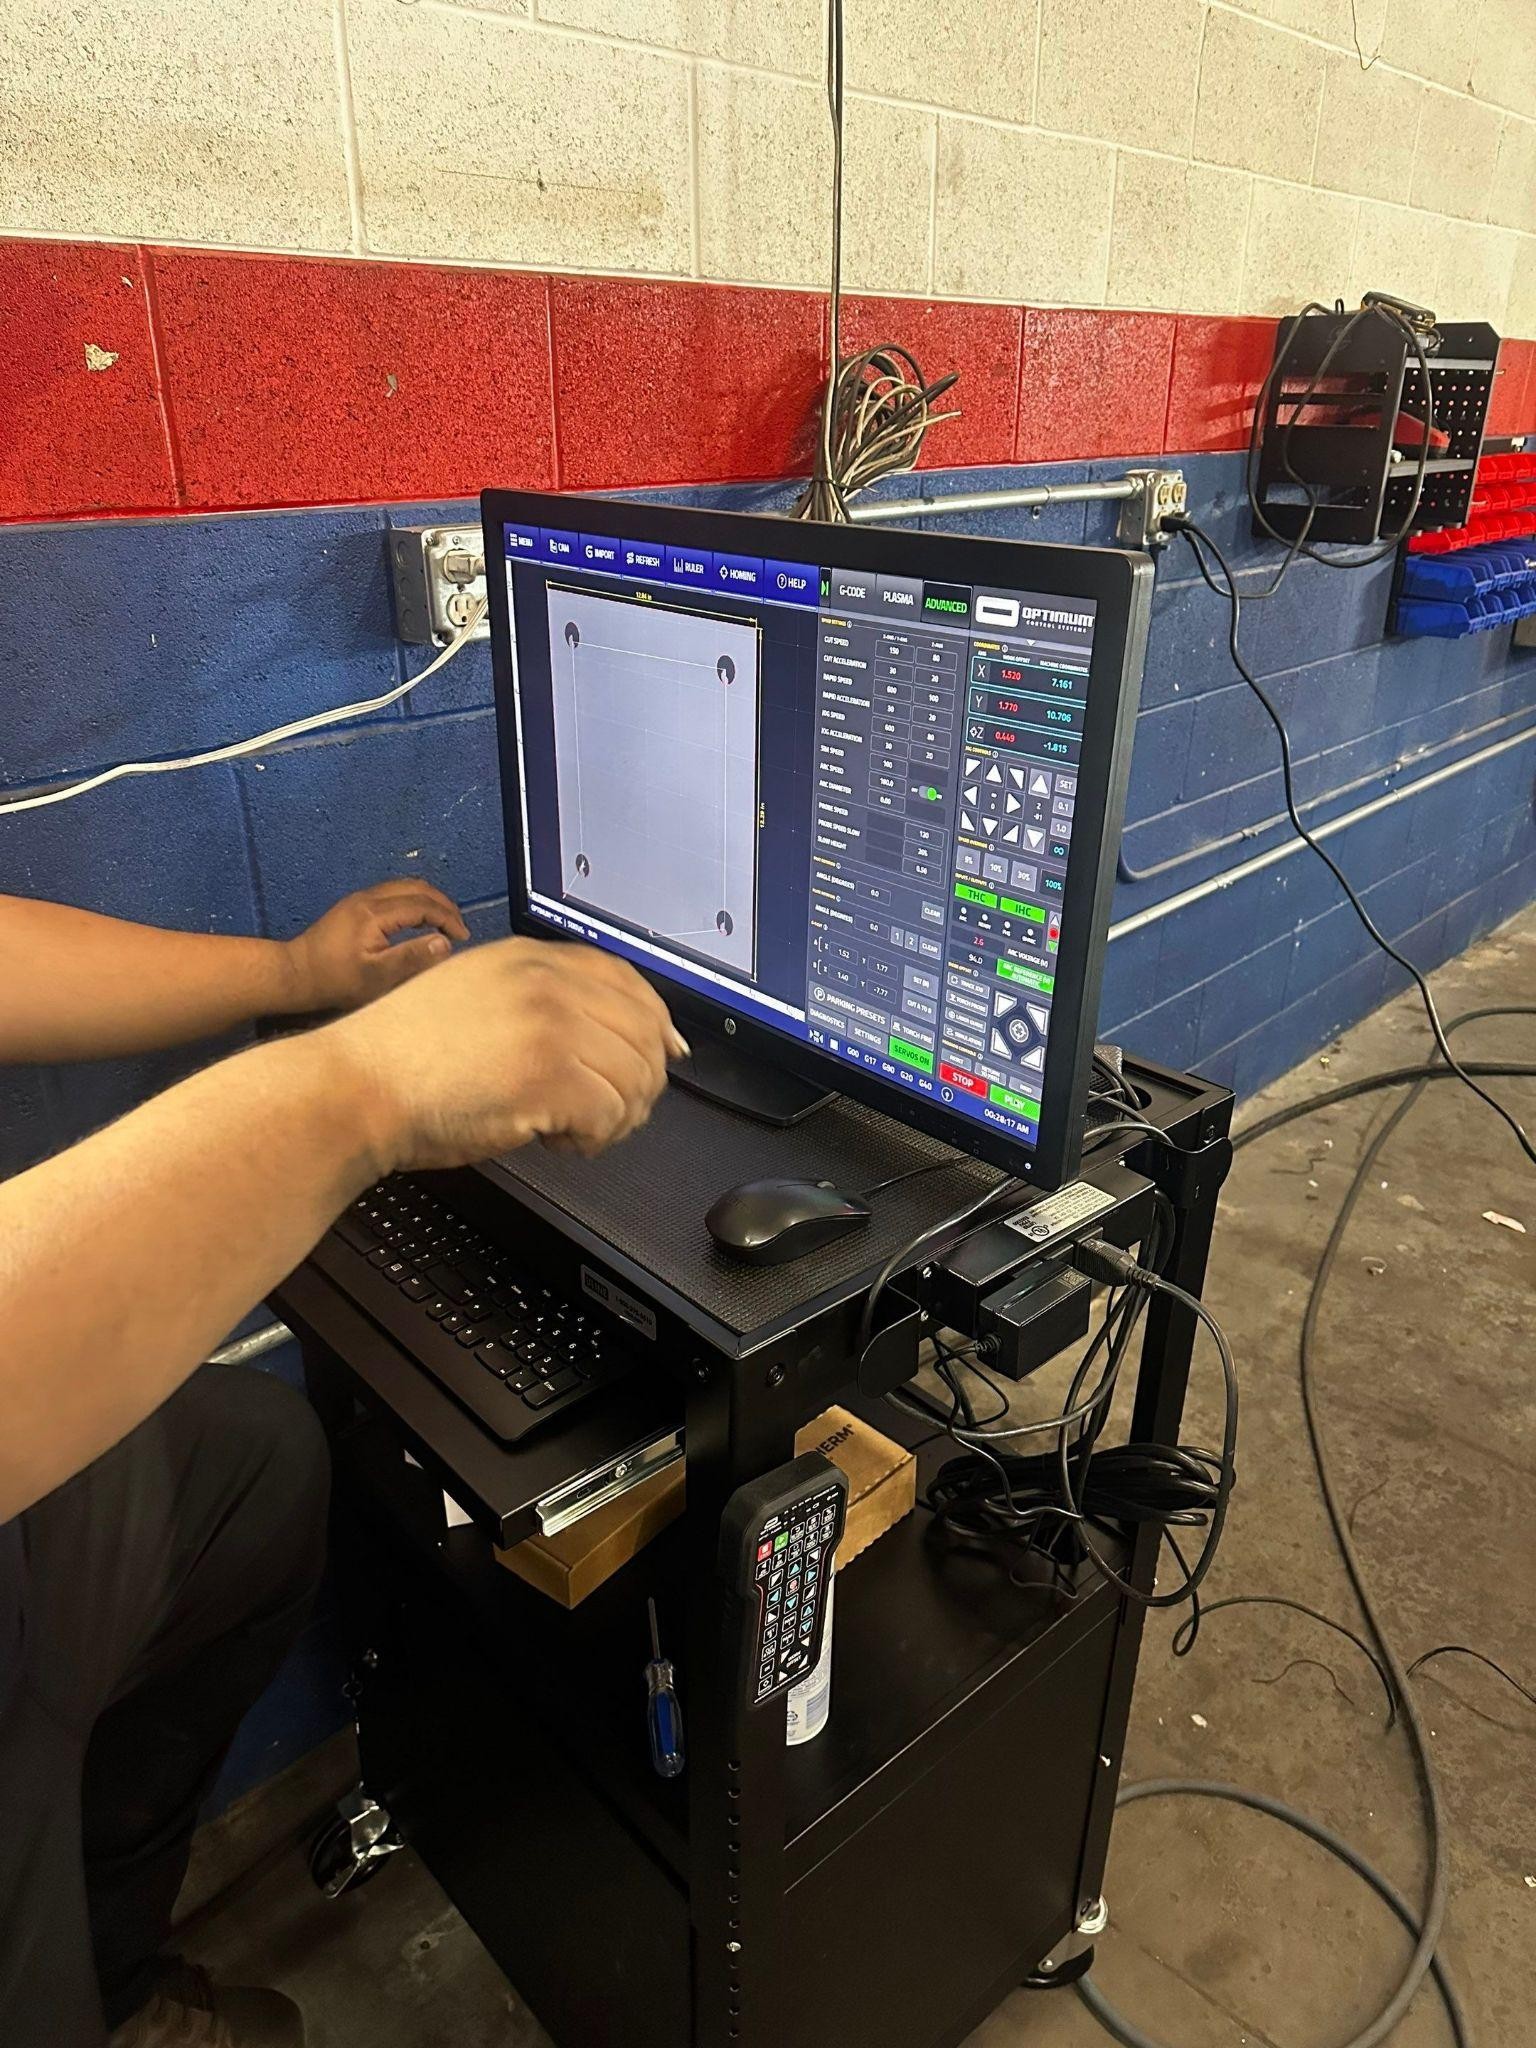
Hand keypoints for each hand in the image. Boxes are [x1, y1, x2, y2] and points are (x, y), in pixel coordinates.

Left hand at [283, 881, 469, 1013]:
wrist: (294, 973)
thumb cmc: (335, 980)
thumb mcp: (377, 976)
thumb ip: (412, 958)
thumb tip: (445, 943)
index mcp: (375, 912)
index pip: (422, 905)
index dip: (447, 918)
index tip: (462, 937)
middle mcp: (368, 897)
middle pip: (416, 887)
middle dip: (442, 904)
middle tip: (458, 927)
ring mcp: (359, 899)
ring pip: (404, 887)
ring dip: (428, 901)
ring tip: (443, 924)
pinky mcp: (354, 905)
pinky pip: (393, 893)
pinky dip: (413, 902)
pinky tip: (418, 921)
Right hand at [322, 936, 689, 1171]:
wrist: (355, 1089)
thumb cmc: (404, 1060)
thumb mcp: (475, 996)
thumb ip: (542, 1000)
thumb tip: (617, 1032)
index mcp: (529, 958)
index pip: (627, 979)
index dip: (655, 1021)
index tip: (667, 1053)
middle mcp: (546, 981)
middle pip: (643, 1032)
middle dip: (635, 1083)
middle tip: (605, 1113)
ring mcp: (550, 1024)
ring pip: (635, 1078)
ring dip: (612, 1118)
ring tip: (569, 1130)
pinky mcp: (549, 1075)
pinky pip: (611, 1115)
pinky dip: (591, 1141)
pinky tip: (554, 1141)